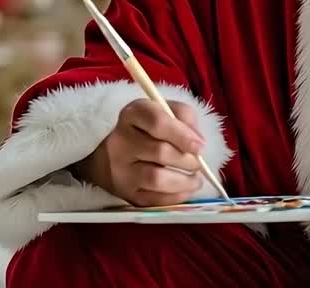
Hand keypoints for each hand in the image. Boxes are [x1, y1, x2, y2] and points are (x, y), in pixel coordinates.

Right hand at [75, 99, 206, 205]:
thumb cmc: (146, 129)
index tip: (200, 146)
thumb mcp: (164, 111)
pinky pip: (154, 199)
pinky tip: (185, 189)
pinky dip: (176, 196)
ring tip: (195, 179)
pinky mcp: (124, 193)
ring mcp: (120, 170)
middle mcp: (121, 141)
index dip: (182, 134)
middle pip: (160, 151)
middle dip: (187, 160)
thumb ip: (184, 117)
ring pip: (156, 178)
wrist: (110, 156)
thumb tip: (198, 142)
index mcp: (132, 114)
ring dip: (184, 181)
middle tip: (198, 163)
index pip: (157, 121)